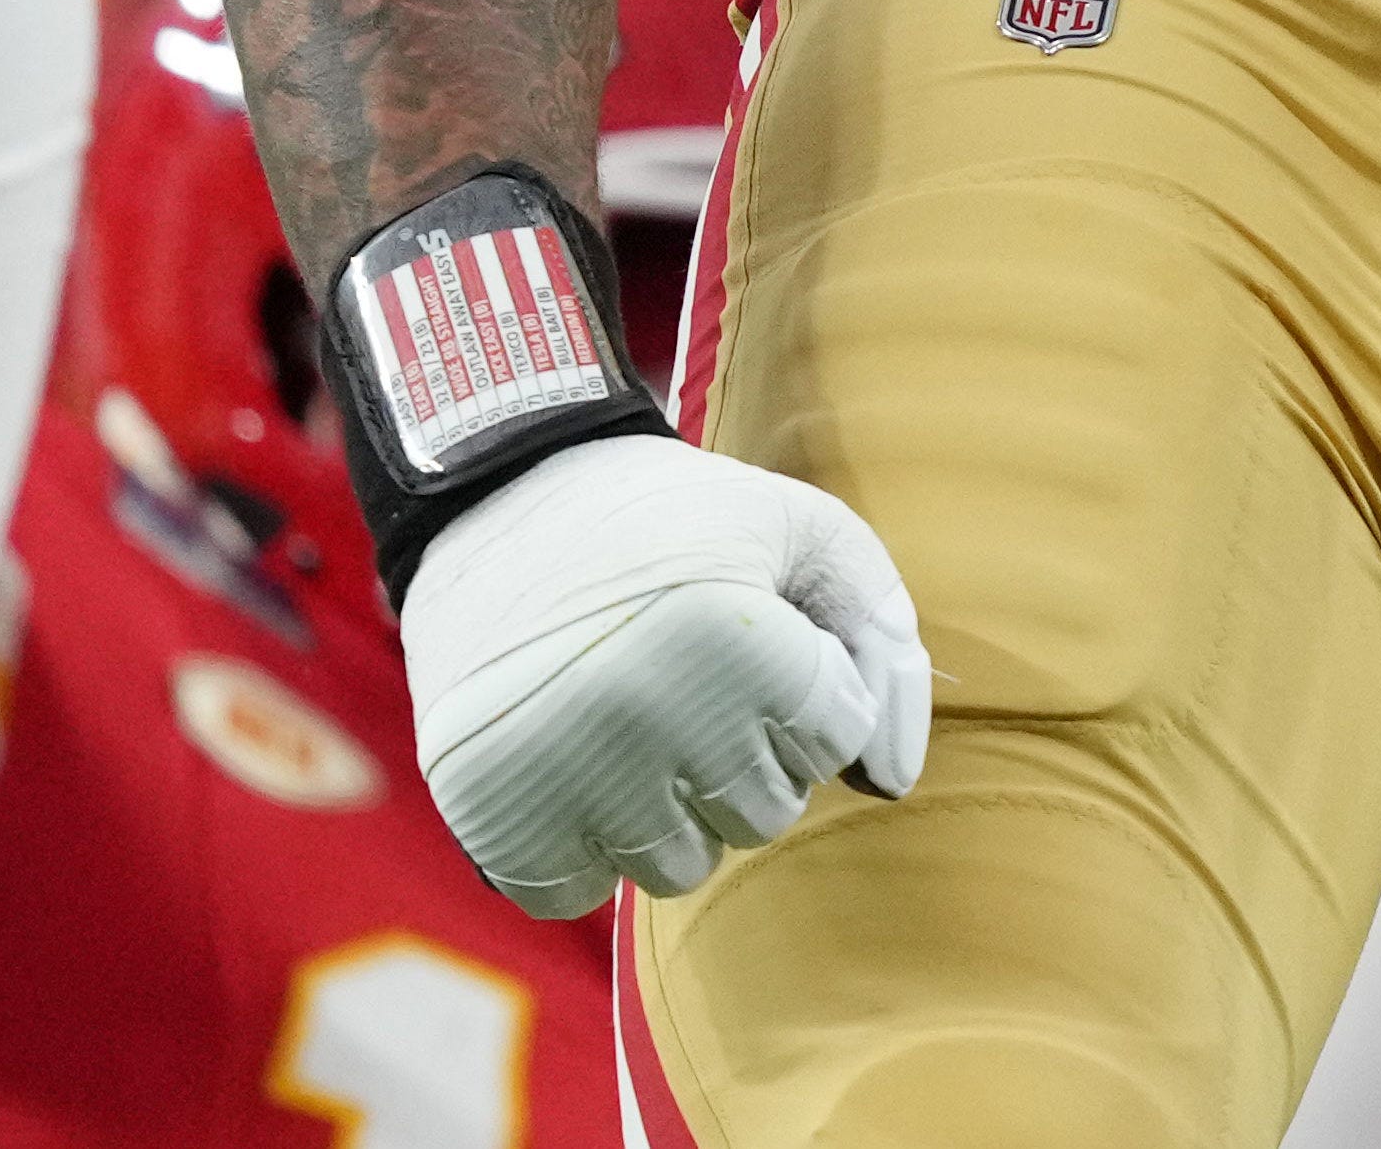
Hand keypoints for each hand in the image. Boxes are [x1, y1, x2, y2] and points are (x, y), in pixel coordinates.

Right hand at [398, 431, 933, 916]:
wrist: (493, 492)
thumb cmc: (667, 518)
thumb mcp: (797, 527)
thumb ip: (882, 636)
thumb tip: (891, 783)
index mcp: (731, 634)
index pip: (835, 739)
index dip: (801, 680)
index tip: (746, 629)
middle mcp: (644, 712)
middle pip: (765, 813)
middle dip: (743, 750)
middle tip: (681, 672)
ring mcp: (558, 771)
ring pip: (678, 865)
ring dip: (665, 807)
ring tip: (622, 713)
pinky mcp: (489, 811)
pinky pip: (577, 889)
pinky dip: (578, 843)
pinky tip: (564, 761)